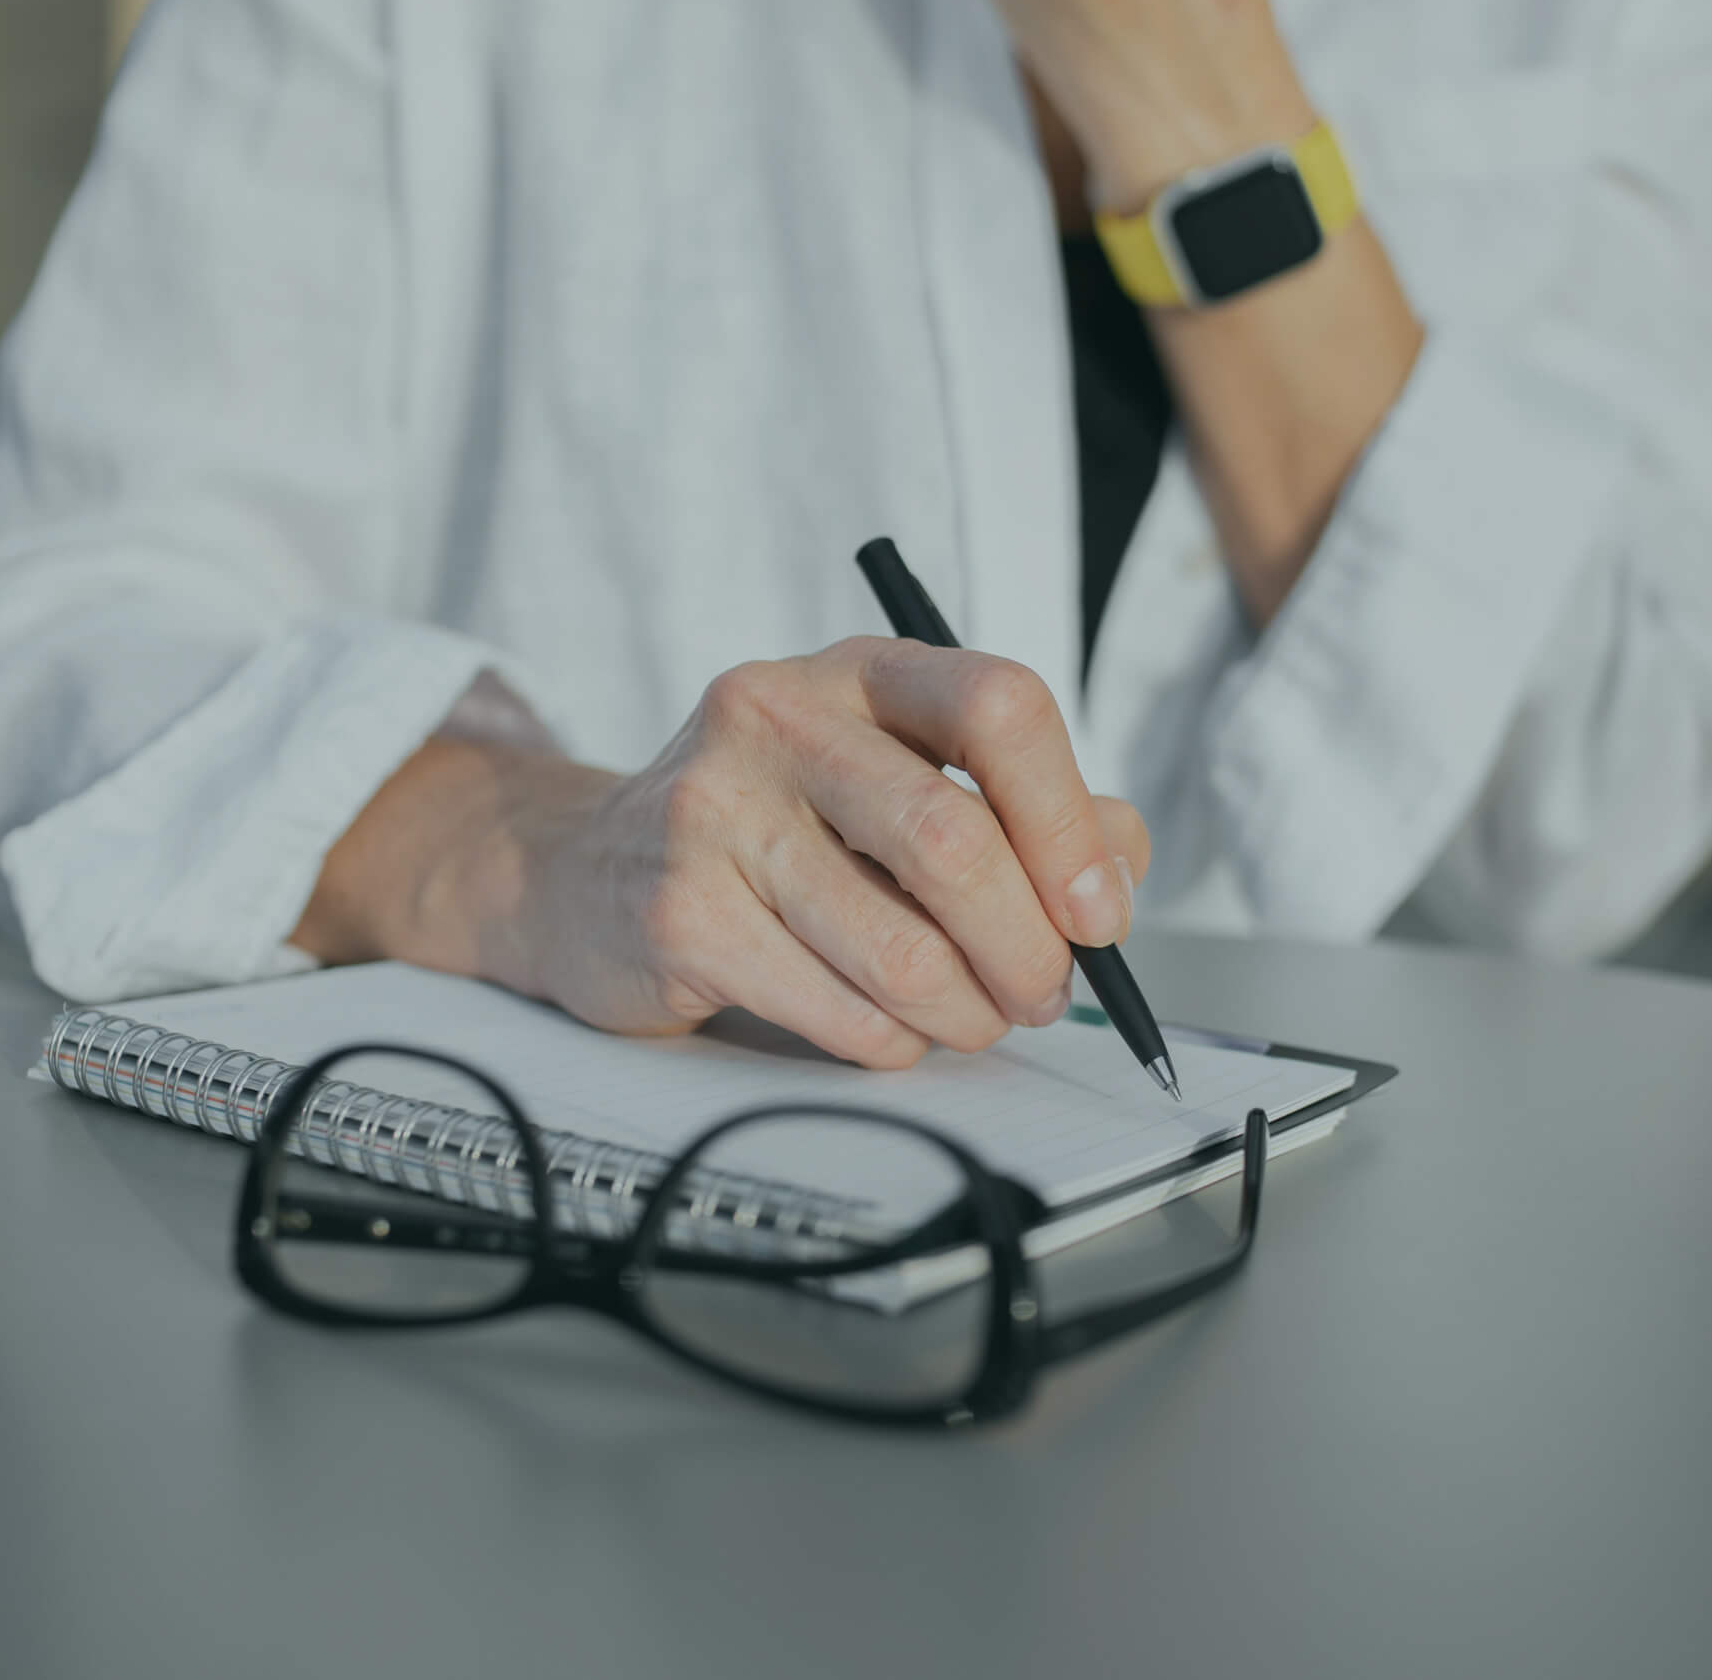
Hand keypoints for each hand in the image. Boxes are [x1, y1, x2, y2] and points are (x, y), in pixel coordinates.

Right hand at [296, 645, 1150, 1069]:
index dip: (1068, 820)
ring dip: (966, 1013)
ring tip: (971, 1019)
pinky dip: (890, 1043)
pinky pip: (835, 1008)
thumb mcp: (897, 780)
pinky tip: (886, 1030)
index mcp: (860, 669)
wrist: (589, 874)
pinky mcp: (678, 910)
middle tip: (1044, 993)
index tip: (1099, 912)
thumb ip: (1024, 811)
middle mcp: (780, 715)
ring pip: (899, 946)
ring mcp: (715, 807)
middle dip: (1027, 947)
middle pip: (952, 837)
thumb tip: (1122, 863)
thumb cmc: (777, 830)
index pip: (998, 705)